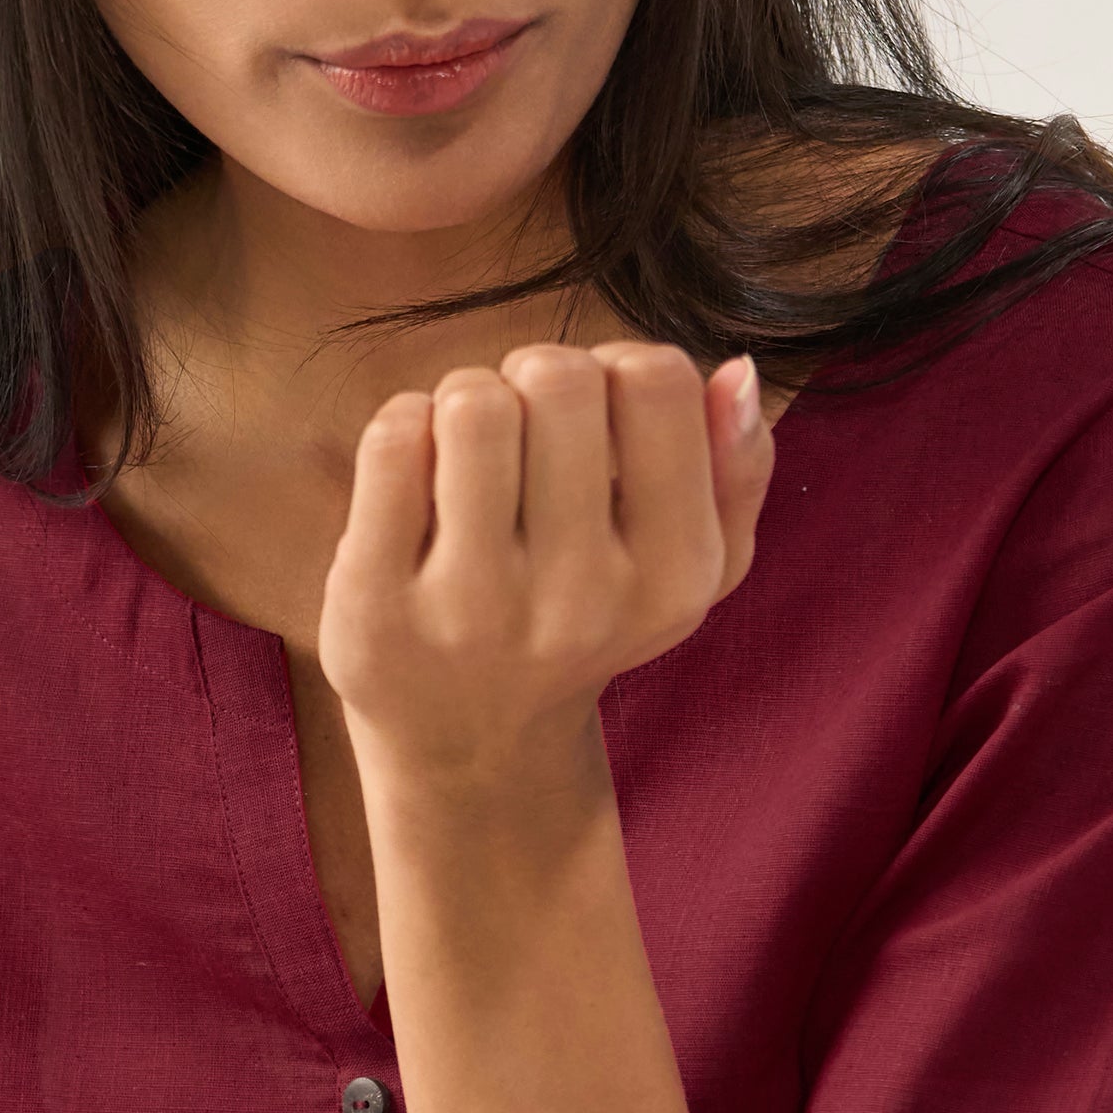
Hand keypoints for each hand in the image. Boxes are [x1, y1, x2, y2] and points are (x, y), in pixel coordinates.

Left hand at [319, 343, 772, 788]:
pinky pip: (392, 440)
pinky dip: (403, 426)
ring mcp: (472, 608)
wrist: (473, 746)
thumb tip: (735, 371)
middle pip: (558, 377)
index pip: (655, 379)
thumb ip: (737, 470)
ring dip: (464, 399)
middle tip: (522, 429)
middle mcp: (580, 600)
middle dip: (532, 375)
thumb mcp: (691, 567)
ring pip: (472, 402)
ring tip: (467, 452)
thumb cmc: (587, 620)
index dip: (616, 366)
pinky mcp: (375, 606)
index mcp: (674, 575)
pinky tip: (415, 475)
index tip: (594, 415)